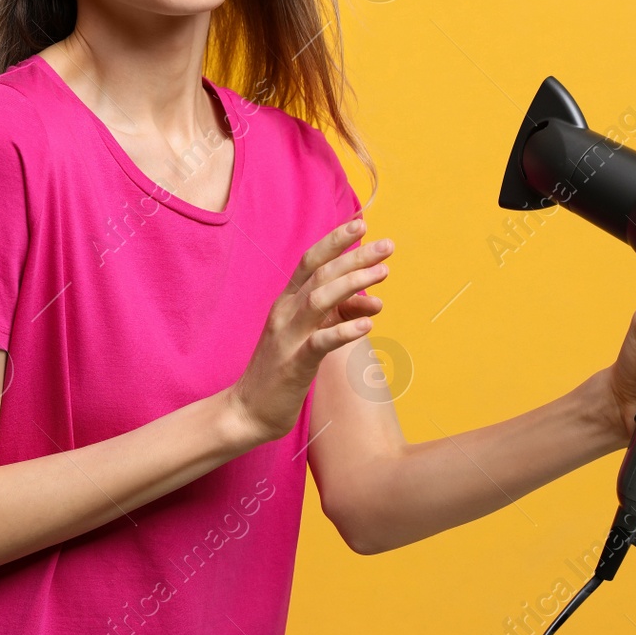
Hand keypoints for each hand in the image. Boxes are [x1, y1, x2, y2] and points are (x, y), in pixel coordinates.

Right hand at [227, 218, 391, 444]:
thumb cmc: (281, 369)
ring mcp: (288, 337)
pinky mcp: (294, 365)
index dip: (335, 241)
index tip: (361, 224)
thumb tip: (374, 302)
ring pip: (320, 300)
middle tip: (387, 245)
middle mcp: (285, 312)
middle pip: (321, 275)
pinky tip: (368, 324)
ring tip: (383, 274)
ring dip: (353, 284)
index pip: (311, 261)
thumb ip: (339, 314)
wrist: (248, 410)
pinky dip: (344, 330)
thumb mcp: (310, 335)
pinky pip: (320, 343)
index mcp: (286, 301)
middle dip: (355, 256)